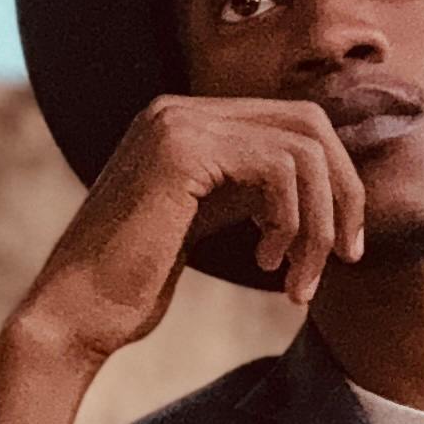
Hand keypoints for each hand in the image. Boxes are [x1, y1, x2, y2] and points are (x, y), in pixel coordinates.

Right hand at [0, 96, 365, 423]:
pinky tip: (266, 261)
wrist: (77, 313)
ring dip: (317, 224)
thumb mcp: (207, 219)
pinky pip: (280, 168)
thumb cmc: (136, 281)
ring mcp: (178, 123)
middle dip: (343, 193)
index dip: (337, 182)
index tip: (343, 246)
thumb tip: (323, 179)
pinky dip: (292, 222)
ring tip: (296, 279)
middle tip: (346, 257)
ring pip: (303, 150)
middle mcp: (180, 109)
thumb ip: (249, 188)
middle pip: (310, 123)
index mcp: (185, 121)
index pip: (295, 124)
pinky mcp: (182, 151)